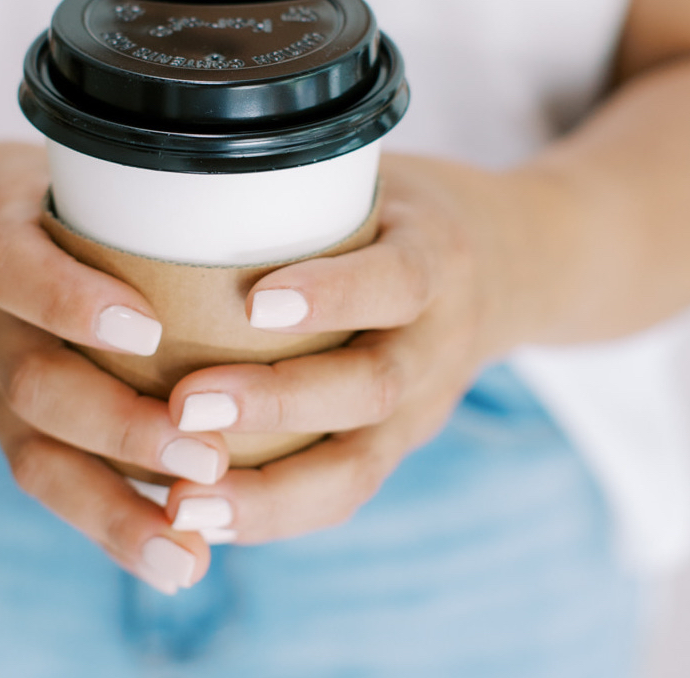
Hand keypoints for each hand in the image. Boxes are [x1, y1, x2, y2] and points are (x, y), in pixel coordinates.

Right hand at [0, 142, 226, 593]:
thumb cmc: (18, 195)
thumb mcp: (52, 162)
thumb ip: (127, 183)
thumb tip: (261, 183)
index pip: (15, 269)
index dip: (72, 302)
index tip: (147, 329)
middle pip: (32, 383)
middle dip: (120, 428)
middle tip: (208, 459)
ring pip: (34, 455)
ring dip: (115, 510)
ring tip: (188, 552)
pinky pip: (46, 481)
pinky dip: (109, 526)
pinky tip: (174, 562)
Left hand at [160, 153, 530, 542]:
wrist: (517, 268)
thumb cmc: (410, 214)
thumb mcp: (381, 177)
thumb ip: (306, 181)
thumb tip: (172, 168)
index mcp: (438, 260)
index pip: (397, 280)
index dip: (333, 296)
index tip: (256, 304)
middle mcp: (438, 344)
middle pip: (371, 388)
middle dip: (277, 404)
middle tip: (186, 407)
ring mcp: (423, 407)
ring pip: (357, 466)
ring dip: (266, 491)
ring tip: (182, 502)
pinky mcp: (396, 446)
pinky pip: (342, 493)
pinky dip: (273, 514)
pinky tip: (202, 521)